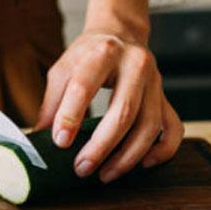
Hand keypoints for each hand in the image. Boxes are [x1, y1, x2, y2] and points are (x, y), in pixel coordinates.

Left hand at [34, 32, 183, 182]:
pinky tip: (143, 164)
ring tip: (104, 174)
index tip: (60, 142)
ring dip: (127, 157)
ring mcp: (155, 83)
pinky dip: (161, 151)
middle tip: (82, 168)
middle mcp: (135, 65)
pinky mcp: (165, 98)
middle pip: (123, 112)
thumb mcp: (63, 70)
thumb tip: (38, 139)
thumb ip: (51, 103)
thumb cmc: (88, 56)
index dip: (70, 116)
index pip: (85, 86)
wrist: (120, 34)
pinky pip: (172, 129)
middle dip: (101, 146)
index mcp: (103, 53)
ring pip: (149, 126)